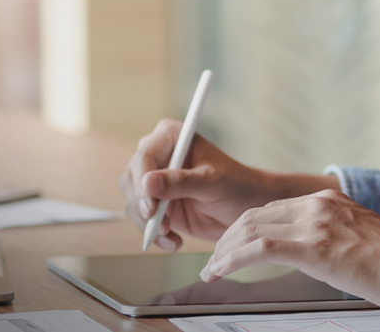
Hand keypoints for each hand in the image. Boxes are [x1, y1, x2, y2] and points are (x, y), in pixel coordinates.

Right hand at [121, 119, 331, 250]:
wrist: (247, 208)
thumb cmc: (238, 185)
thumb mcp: (213, 182)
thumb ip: (182, 182)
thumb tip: (148, 183)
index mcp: (171, 136)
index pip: (144, 157)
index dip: (142, 183)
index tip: (150, 208)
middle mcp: (158, 155)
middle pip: (132, 180)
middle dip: (143, 207)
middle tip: (160, 227)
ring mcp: (155, 180)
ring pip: (133, 202)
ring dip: (148, 224)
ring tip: (170, 236)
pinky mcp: (156, 203)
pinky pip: (142, 219)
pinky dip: (153, 234)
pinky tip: (173, 242)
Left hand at [198, 189, 379, 308]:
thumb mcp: (360, 237)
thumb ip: (336, 236)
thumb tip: (325, 253)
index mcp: (327, 201)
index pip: (272, 209)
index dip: (246, 227)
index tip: (233, 244)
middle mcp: (316, 205)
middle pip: (255, 215)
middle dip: (228, 238)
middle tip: (215, 258)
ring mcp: (313, 223)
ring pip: (250, 229)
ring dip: (224, 250)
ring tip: (212, 269)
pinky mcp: (311, 246)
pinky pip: (258, 250)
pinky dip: (231, 260)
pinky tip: (220, 272)